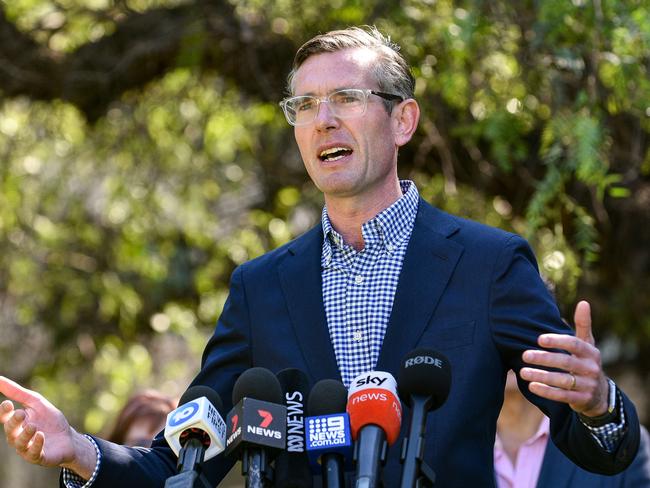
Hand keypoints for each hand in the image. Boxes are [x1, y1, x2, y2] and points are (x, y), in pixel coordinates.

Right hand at [0, 376, 95, 477]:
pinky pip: (34, 453)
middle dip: (14, 423)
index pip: (5, 418)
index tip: (8, 403)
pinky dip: (36, 444)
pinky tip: (41, 436)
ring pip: (20, 444)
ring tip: (33, 426)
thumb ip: (18, 392)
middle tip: (21, 413)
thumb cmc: (50, 421)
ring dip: (25, 434)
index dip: (4, 412)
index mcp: (17, 423)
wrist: (69, 439)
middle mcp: (18, 437)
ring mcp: (27, 448)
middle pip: (10, 431)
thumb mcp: (36, 403)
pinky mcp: (39, 457)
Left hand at [520, 301, 609, 417]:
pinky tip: (531, 386)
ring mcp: (587, 385)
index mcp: (591, 352)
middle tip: (525, 355)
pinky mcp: (582, 400)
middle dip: (544, 359)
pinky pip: (563, 396)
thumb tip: (583, 302)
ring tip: (523, 371)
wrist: (600, 394)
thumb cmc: (586, 362)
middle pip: (566, 363)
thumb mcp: (588, 344)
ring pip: (563, 381)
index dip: (557, 341)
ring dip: (542, 376)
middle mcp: (591, 369)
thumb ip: (583, 325)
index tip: (539, 339)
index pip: (574, 344)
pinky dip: (547, 392)